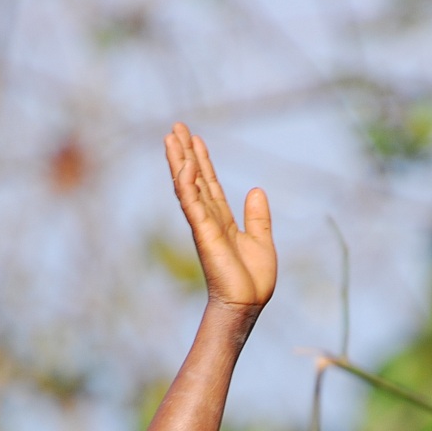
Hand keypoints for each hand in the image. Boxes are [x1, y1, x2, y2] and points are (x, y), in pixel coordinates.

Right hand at [165, 122, 276, 311]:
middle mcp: (210, 219)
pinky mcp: (204, 234)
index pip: (210, 185)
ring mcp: (204, 225)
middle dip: (186, 153)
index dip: (203, 162)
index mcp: (223, 221)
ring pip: (188, 187)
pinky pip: (193, 205)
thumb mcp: (261, 241)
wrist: (247, 303)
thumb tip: (256, 189)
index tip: (196, 139)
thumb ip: (258, 217)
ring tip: (170, 137)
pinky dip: (188, 185)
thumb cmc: (252, 280)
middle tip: (176, 127)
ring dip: (179, 162)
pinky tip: (184, 166)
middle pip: (194, 179)